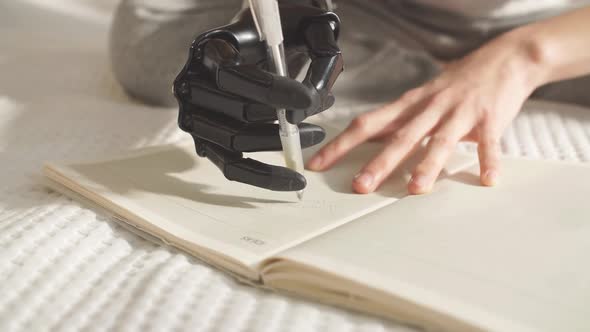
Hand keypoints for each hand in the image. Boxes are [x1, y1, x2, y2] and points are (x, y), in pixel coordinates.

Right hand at [173, 4, 342, 190]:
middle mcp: (193, 82)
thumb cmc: (282, 36)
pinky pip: (231, 166)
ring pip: (233, 142)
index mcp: (210, 48)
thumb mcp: (308, 30)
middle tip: (319, 126)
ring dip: (277, 146)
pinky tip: (292, 178)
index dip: (272, 91)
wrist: (262, 43)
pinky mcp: (204, 140)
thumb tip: (317, 99)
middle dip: (284, 122)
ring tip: (312, 137)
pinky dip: (263, 176)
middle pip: (236, 112)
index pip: (234, 75)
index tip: (307, 100)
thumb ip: (321, 57)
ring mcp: (194, 114)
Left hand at [308, 32, 541, 193]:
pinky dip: (488, 160)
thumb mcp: (421, 98)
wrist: (504, 59)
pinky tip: (486, 178)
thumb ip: (398, 120)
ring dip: (428, 164)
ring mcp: (459, 112)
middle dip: (379, 162)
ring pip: (439, 139)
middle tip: (361, 185)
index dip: (341, 144)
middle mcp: (430, 107)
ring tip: (416, 188)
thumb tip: (368, 138)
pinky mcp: (489, 118)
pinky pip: (488, 142)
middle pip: (400, 136)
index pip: (367, 124)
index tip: (319, 163)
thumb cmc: (457, 82)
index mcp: (409, 105)